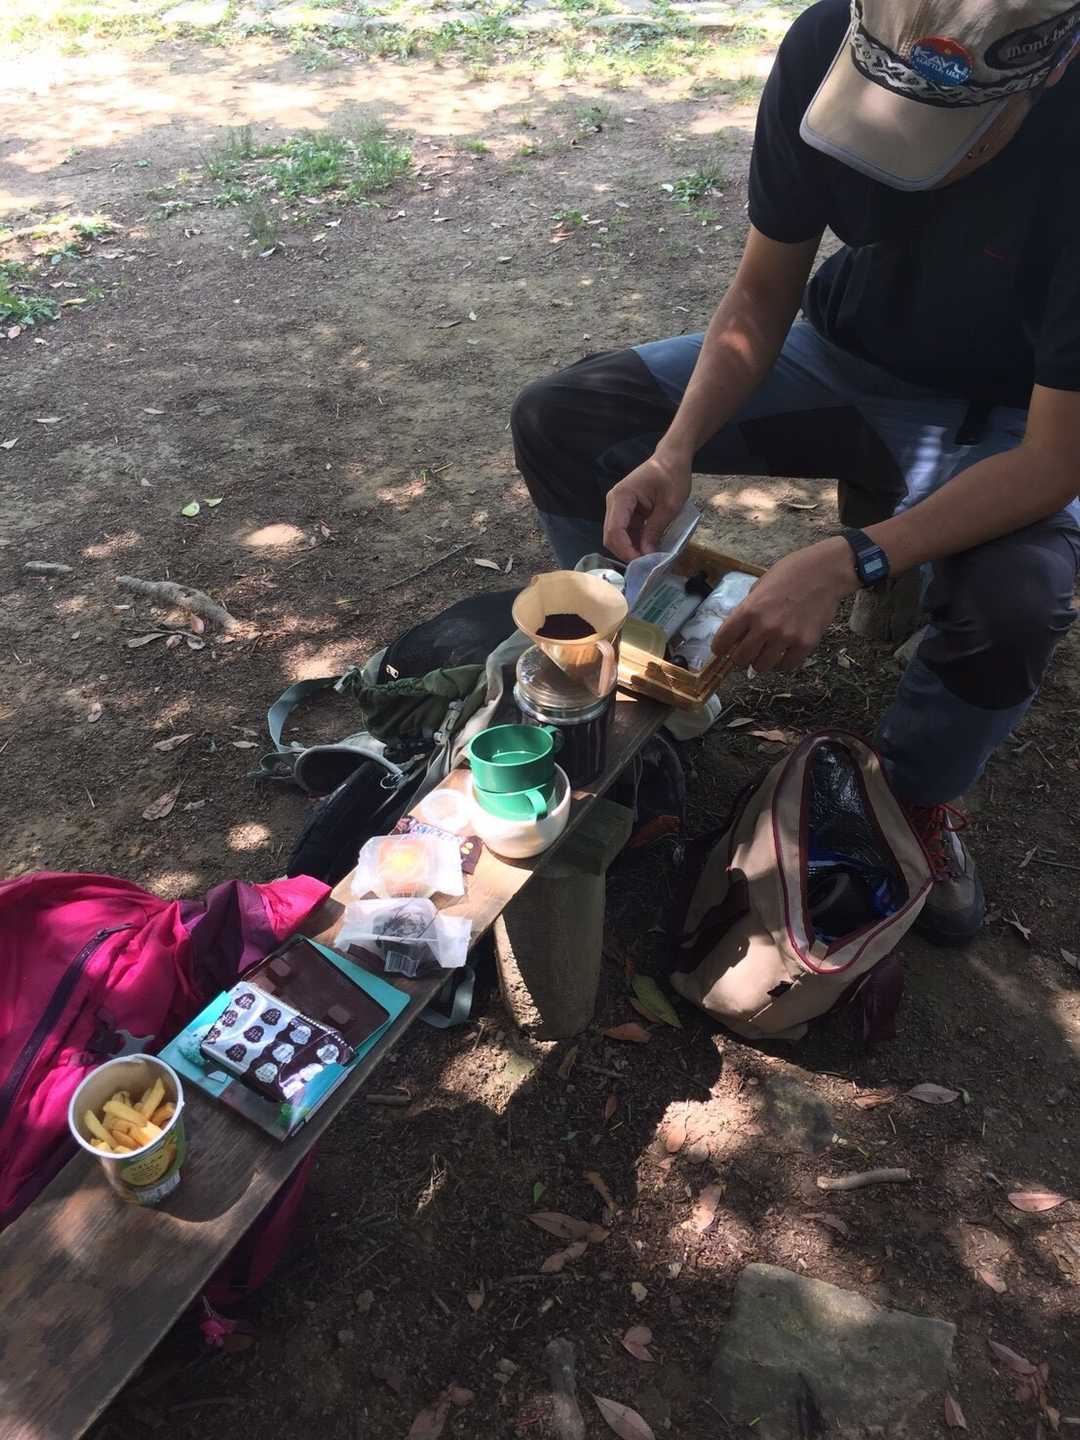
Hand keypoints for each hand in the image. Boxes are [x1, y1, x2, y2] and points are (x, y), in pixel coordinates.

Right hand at [603, 451, 691, 560]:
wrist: (671, 459)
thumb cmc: (673, 476)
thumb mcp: (669, 506)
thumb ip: (655, 530)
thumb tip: (646, 555)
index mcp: (621, 497)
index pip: (615, 531)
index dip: (626, 550)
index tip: (642, 564)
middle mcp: (614, 502)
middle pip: (611, 536)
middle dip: (626, 553)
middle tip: (646, 566)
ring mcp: (618, 507)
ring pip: (617, 537)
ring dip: (630, 549)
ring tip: (649, 561)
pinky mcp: (625, 511)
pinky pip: (626, 532)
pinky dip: (635, 543)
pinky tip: (648, 550)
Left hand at [712, 537, 859, 672]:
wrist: (825, 571)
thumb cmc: (791, 572)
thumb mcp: (760, 585)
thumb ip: (748, 608)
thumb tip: (738, 630)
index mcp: (749, 610)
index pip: (723, 640)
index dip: (719, 647)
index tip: (721, 650)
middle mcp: (765, 626)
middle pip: (741, 658)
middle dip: (740, 657)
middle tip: (746, 651)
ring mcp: (786, 637)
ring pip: (762, 666)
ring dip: (761, 661)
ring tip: (766, 652)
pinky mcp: (805, 644)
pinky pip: (787, 665)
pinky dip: (783, 662)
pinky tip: (784, 652)